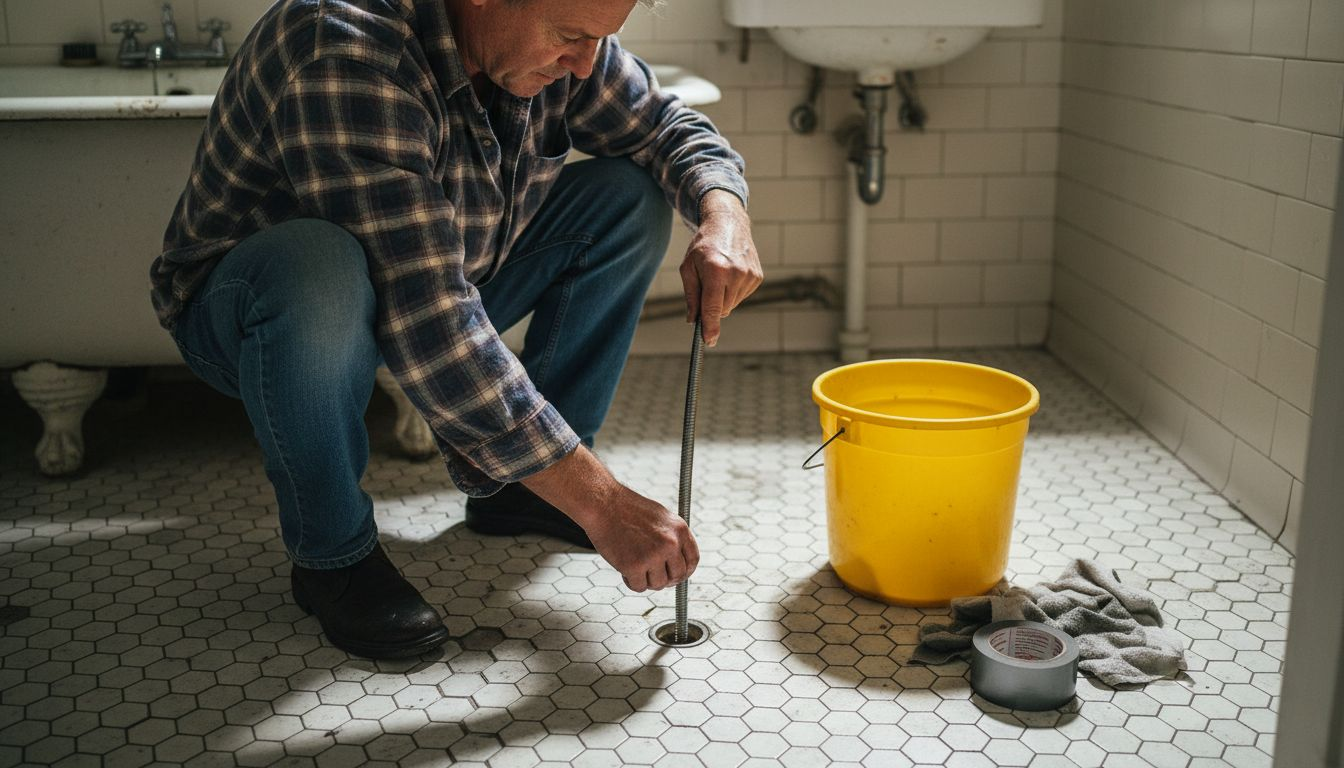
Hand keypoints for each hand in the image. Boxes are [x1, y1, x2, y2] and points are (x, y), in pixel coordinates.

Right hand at [521, 446, 699, 591]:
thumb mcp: (661, 517)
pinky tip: (623, 566)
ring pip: (658, 584)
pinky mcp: (634, 566)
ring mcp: (653, 556)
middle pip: (677, 576)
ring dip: (646, 580)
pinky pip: (638, 587)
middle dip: (665, 579)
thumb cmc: (627, 509)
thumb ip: (672, 537)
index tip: (675, 575)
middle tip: (651, 574)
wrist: (604, 504)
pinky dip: (630, 581)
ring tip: (633, 564)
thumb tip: (677, 562)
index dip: (684, 571)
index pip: (692, 560)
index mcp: (680, 529)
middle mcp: (670, 543)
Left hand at [680, 190, 762, 346]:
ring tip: (719, 275)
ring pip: (732, 304)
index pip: (713, 307)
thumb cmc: (704, 246)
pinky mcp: (757, 276)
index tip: (709, 341)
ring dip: (723, 298)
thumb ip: (690, 295)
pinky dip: (733, 291)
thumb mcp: (688, 267)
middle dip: (712, 306)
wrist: (728, 223)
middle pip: (722, 309)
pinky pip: (741, 296)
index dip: (710, 327)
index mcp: (716, 270)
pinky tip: (730, 274)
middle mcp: (736, 273)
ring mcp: (749, 275)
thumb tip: (693, 320)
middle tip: (707, 286)